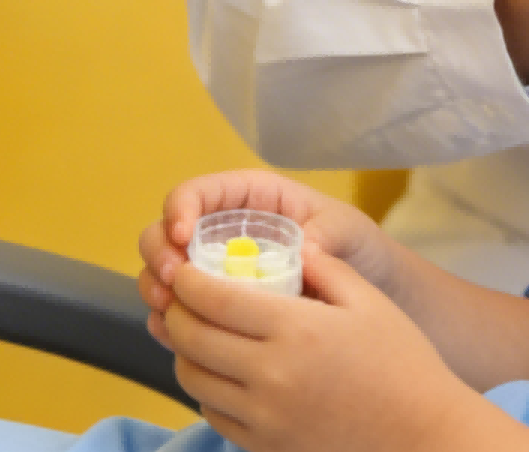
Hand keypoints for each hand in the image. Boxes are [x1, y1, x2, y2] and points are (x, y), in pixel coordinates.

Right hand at [137, 170, 400, 320]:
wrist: (370, 294)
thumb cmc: (356, 248)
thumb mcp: (348, 231)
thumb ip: (326, 232)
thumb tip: (301, 248)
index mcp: (249, 199)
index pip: (197, 192)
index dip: (180, 209)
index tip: (183, 236)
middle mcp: (223, 232)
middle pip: (166, 232)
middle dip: (160, 255)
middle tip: (173, 283)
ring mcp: (214, 271)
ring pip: (164, 273)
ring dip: (157, 289)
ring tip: (170, 312)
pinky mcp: (214, 307)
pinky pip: (178, 312)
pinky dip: (168, 321)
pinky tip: (174, 336)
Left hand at [155, 243, 478, 451]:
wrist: (420, 432)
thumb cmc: (402, 363)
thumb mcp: (369, 301)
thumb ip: (325, 268)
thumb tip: (294, 246)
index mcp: (295, 329)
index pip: (213, 299)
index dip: (187, 281)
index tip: (183, 270)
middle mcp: (271, 374)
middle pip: (190, 338)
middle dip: (175, 311)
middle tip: (181, 298)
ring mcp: (264, 416)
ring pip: (192, 378)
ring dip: (185, 351)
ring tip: (199, 334)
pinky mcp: (264, 445)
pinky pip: (212, 413)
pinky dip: (206, 389)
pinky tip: (223, 373)